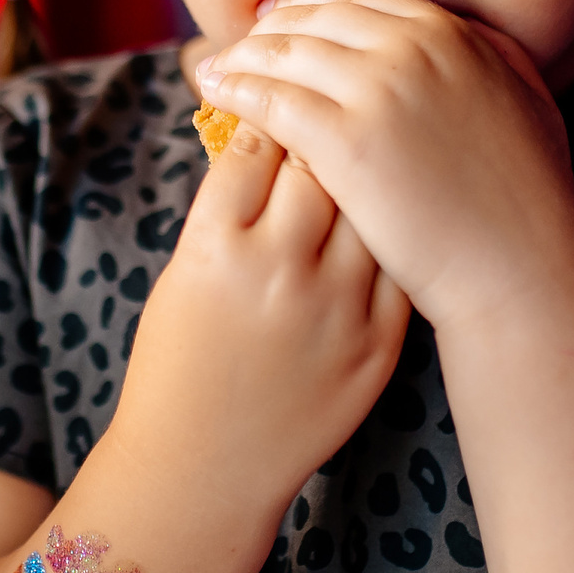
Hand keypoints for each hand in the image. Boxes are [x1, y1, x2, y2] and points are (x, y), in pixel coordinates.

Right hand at [108, 118, 410, 506]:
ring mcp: (336, 311)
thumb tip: (264, 130)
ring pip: (368, 206)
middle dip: (318, 134)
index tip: (271, 103)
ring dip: (363, 178)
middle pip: (317, 164)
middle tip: (323, 123)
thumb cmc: (178, 362)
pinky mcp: (377, 345)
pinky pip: (395, 265)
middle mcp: (278, 274)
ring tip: (359, 167)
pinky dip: (389, 237)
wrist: (201, 469)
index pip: (253, 144)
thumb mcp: (181, 275)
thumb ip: (223, 208)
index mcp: (215, 250)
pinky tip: (382, 223)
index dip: (264, 111)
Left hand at [193, 0, 573, 324]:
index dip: (317, 9)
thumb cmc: (532, 202)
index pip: (363, 2)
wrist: (523, 269)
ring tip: (217, 68)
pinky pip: (272, 99)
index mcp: (454, 34)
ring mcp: (380, 89)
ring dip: (245, 55)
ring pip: (286, 52)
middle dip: (273, 27)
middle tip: (241, 44)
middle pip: (317, 17)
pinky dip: (238, 91)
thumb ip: (496, 58)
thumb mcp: (530, 104)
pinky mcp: (347, 139)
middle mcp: (415, 46)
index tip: (288, 23)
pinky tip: (219, 96)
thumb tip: (476, 37)